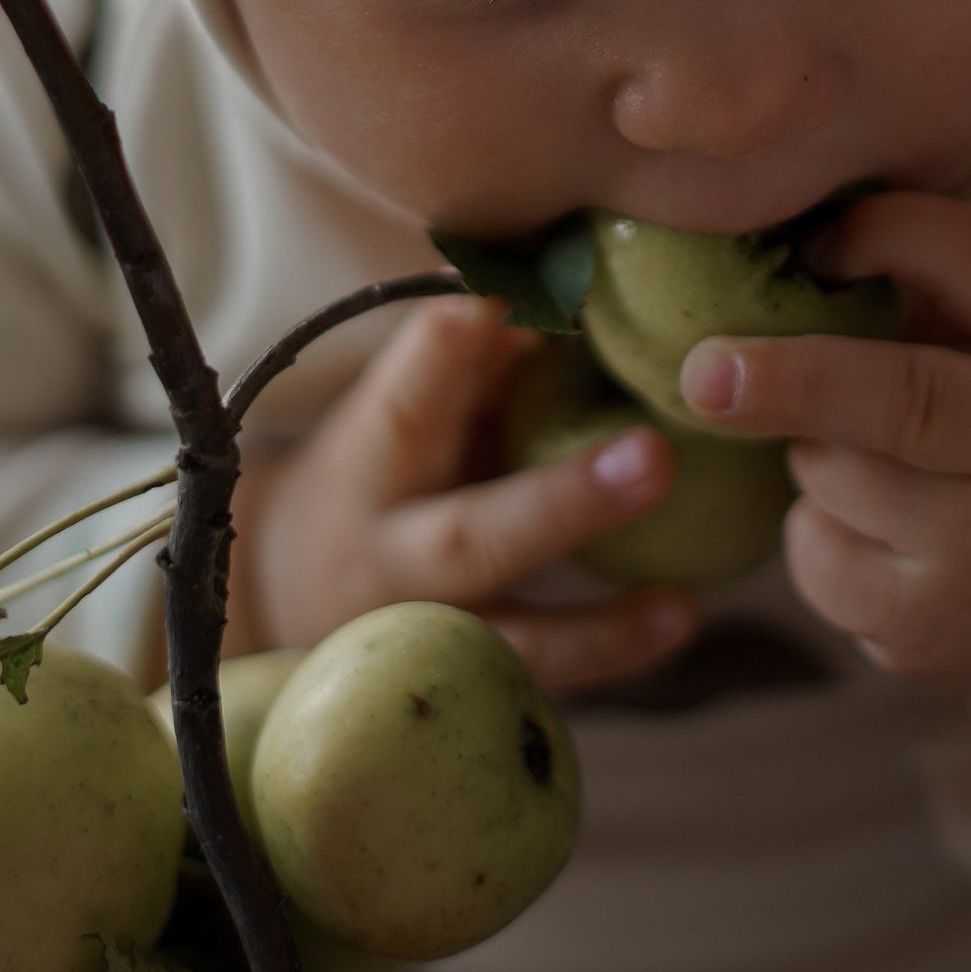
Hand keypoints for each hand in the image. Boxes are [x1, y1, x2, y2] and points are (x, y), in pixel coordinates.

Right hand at [234, 295, 701, 694]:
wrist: (289, 590)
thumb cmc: (385, 465)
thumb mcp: (410, 408)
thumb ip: (480, 356)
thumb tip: (573, 283)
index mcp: (373, 461)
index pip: (404, 401)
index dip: (439, 357)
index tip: (487, 304)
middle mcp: (391, 554)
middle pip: (467, 538)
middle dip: (562, 503)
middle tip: (655, 457)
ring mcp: (428, 634)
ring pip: (509, 640)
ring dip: (598, 625)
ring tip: (680, 605)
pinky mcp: (466, 688)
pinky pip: (542, 682)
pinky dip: (612, 655)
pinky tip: (678, 620)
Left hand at [678, 189, 970, 708]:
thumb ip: (930, 286)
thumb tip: (781, 240)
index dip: (888, 234)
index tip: (812, 240)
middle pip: (908, 400)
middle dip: (797, 381)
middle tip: (704, 373)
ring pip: (841, 476)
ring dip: (813, 454)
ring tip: (868, 463)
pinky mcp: (936, 635)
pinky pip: (819, 559)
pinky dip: (815, 533)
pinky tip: (871, 538)